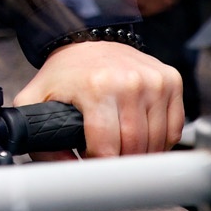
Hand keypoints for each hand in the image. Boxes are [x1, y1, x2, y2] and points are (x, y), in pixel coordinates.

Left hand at [13, 40, 183, 157]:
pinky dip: (160, 140)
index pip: (107, 149)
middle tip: (108, 157)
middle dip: (121, 162)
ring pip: (157, 142)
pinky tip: (142, 134)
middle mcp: (129, 82)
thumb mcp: (35, 99)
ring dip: (142, 154)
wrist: (87, 37)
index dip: (99, 163)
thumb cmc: (65, 72)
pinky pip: (174, 129)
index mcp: (96, 88)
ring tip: (122, 145)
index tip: (91, 160)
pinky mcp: (170, 80)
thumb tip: (67, 173)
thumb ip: (39, 138)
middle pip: (134, 149)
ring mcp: (153, 80)